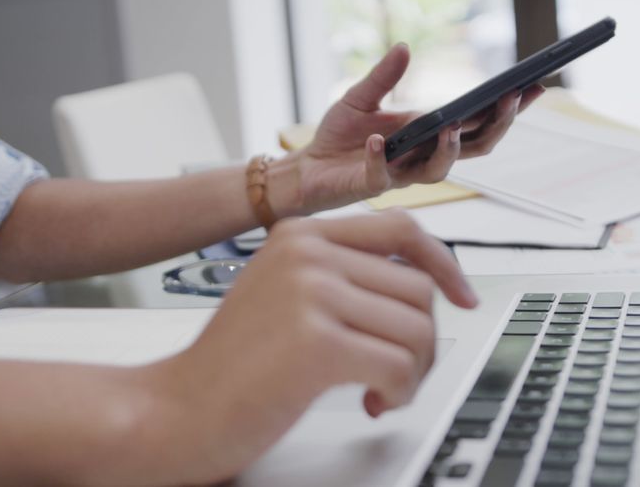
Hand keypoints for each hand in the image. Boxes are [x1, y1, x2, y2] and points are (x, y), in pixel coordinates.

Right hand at [152, 211, 476, 482]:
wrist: (176, 410)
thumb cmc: (231, 366)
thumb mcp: (283, 295)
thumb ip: (340, 277)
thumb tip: (422, 286)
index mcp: (300, 234)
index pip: (401, 229)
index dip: (444, 263)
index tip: (463, 295)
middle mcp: (306, 252)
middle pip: (418, 287)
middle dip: (422, 341)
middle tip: (397, 375)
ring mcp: (310, 292)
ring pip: (418, 327)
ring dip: (412, 372)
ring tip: (378, 391)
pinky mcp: (316, 341)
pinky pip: (401, 365)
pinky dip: (398, 393)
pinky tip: (368, 403)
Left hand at [290, 44, 545, 212]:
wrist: (307, 168)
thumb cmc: (338, 136)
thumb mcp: (359, 96)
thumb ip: (383, 75)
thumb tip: (404, 46)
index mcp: (428, 132)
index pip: (478, 122)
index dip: (508, 108)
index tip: (534, 86)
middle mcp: (423, 155)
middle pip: (476, 147)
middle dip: (497, 125)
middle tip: (510, 100)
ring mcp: (402, 174)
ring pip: (442, 170)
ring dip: (450, 149)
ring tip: (450, 125)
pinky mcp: (373, 186)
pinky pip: (383, 175)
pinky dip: (382, 158)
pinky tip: (378, 140)